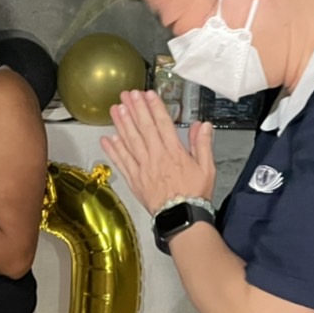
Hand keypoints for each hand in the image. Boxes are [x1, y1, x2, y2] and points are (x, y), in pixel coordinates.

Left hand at [101, 89, 215, 214]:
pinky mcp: (134, 180)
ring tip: (116, 109)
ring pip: (130, 142)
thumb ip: (203, 144)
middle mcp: (156, 157)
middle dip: (135, 109)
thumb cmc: (194, 195)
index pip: (162, 124)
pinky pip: (122, 162)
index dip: (154, 107)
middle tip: (127, 94)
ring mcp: (143, 168)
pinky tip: (107, 138)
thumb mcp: (206, 168)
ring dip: (122, 124)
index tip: (147, 94)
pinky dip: (113, 150)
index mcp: (174, 152)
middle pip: (143, 128)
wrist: (181, 218)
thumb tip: (202, 125)